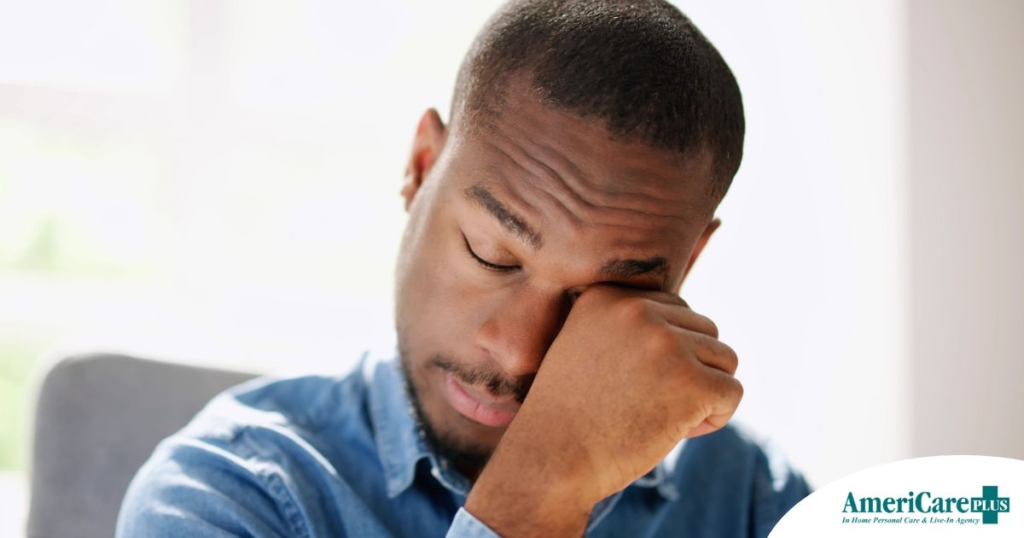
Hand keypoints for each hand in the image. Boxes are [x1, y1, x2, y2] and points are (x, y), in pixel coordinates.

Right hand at [465, 284, 741, 535]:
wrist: (550, 461)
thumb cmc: (568, 416)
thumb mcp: (585, 348)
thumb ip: (626, 327)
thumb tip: (688, 323)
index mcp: (607, 296)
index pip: (674, 310)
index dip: (666, 353)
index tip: (635, 383)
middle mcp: (637, 309)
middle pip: (704, 329)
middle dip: (690, 370)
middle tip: (651, 405)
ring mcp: (666, 343)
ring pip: (724, 358)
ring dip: (704, 392)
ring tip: (663, 417)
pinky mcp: (691, 381)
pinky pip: (732, 393)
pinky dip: (715, 417)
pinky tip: (678, 432)